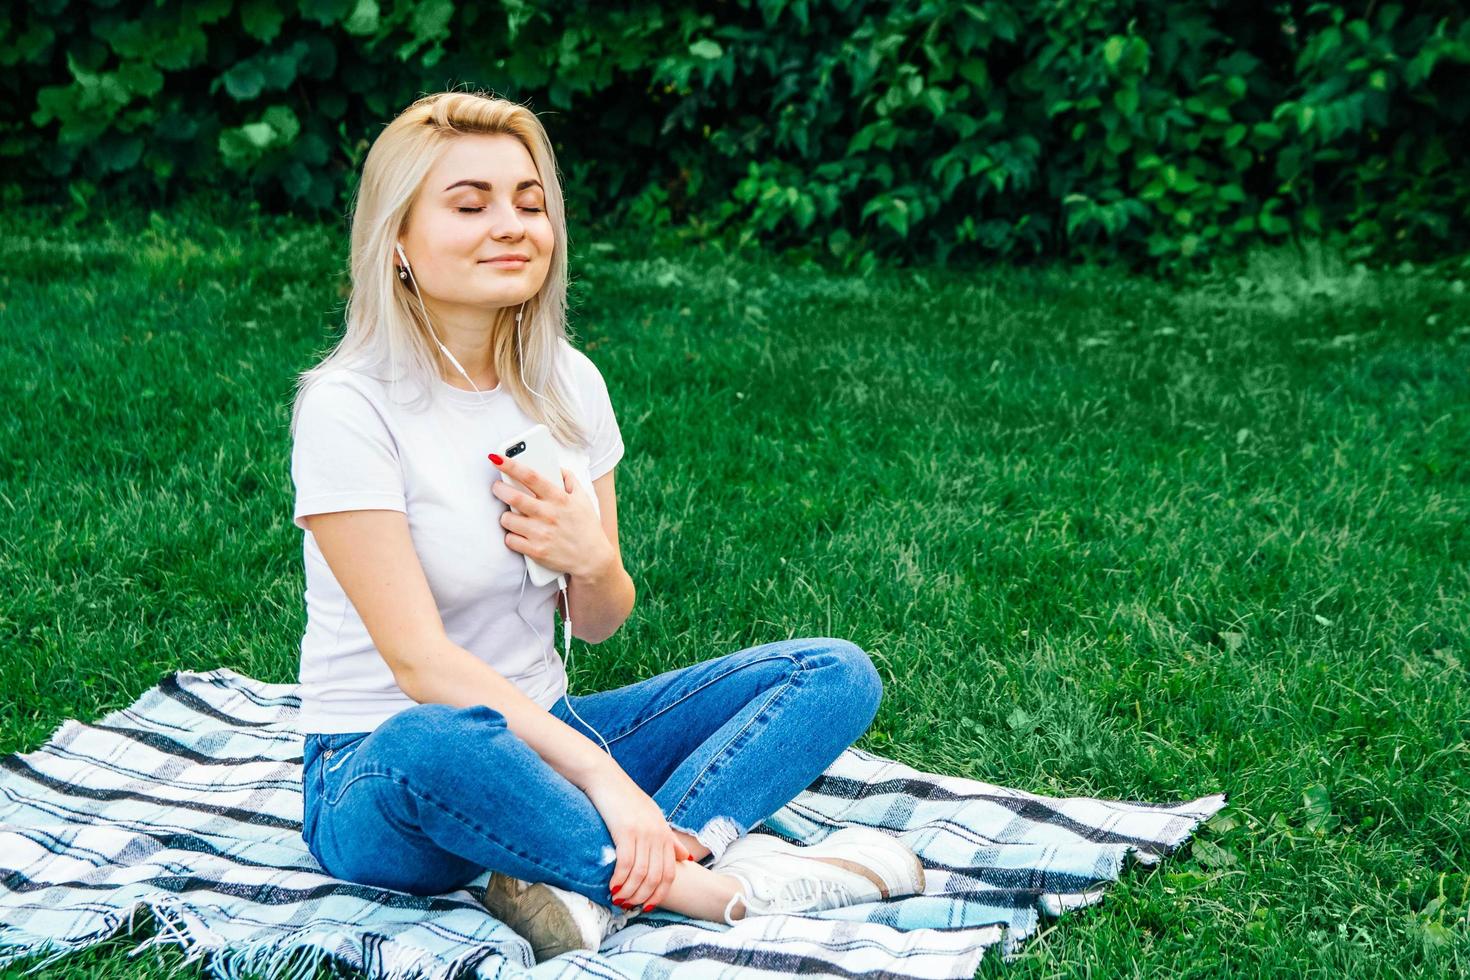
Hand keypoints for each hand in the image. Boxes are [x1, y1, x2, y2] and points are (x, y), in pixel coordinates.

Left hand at [488, 452, 611, 578]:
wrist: (592, 559)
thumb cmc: (586, 526)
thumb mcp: (583, 498)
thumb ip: (569, 480)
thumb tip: (556, 467)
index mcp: (559, 498)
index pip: (531, 476)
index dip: (511, 465)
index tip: (497, 458)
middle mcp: (549, 515)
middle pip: (514, 497)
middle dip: (499, 489)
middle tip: (497, 487)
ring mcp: (541, 534)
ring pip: (508, 520)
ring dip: (505, 516)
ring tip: (511, 515)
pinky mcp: (536, 551)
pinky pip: (510, 540)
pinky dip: (511, 536)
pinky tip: (518, 534)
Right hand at [580, 768, 693, 911]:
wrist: (605, 778)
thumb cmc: (626, 799)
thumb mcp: (653, 816)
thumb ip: (669, 839)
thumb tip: (685, 857)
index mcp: (664, 833)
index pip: (669, 872)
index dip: (660, 893)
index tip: (647, 906)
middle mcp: (657, 834)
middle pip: (656, 877)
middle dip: (643, 897)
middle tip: (629, 906)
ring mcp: (643, 832)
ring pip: (641, 874)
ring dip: (630, 892)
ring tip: (619, 900)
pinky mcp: (626, 830)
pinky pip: (626, 863)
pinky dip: (620, 879)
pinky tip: (612, 886)